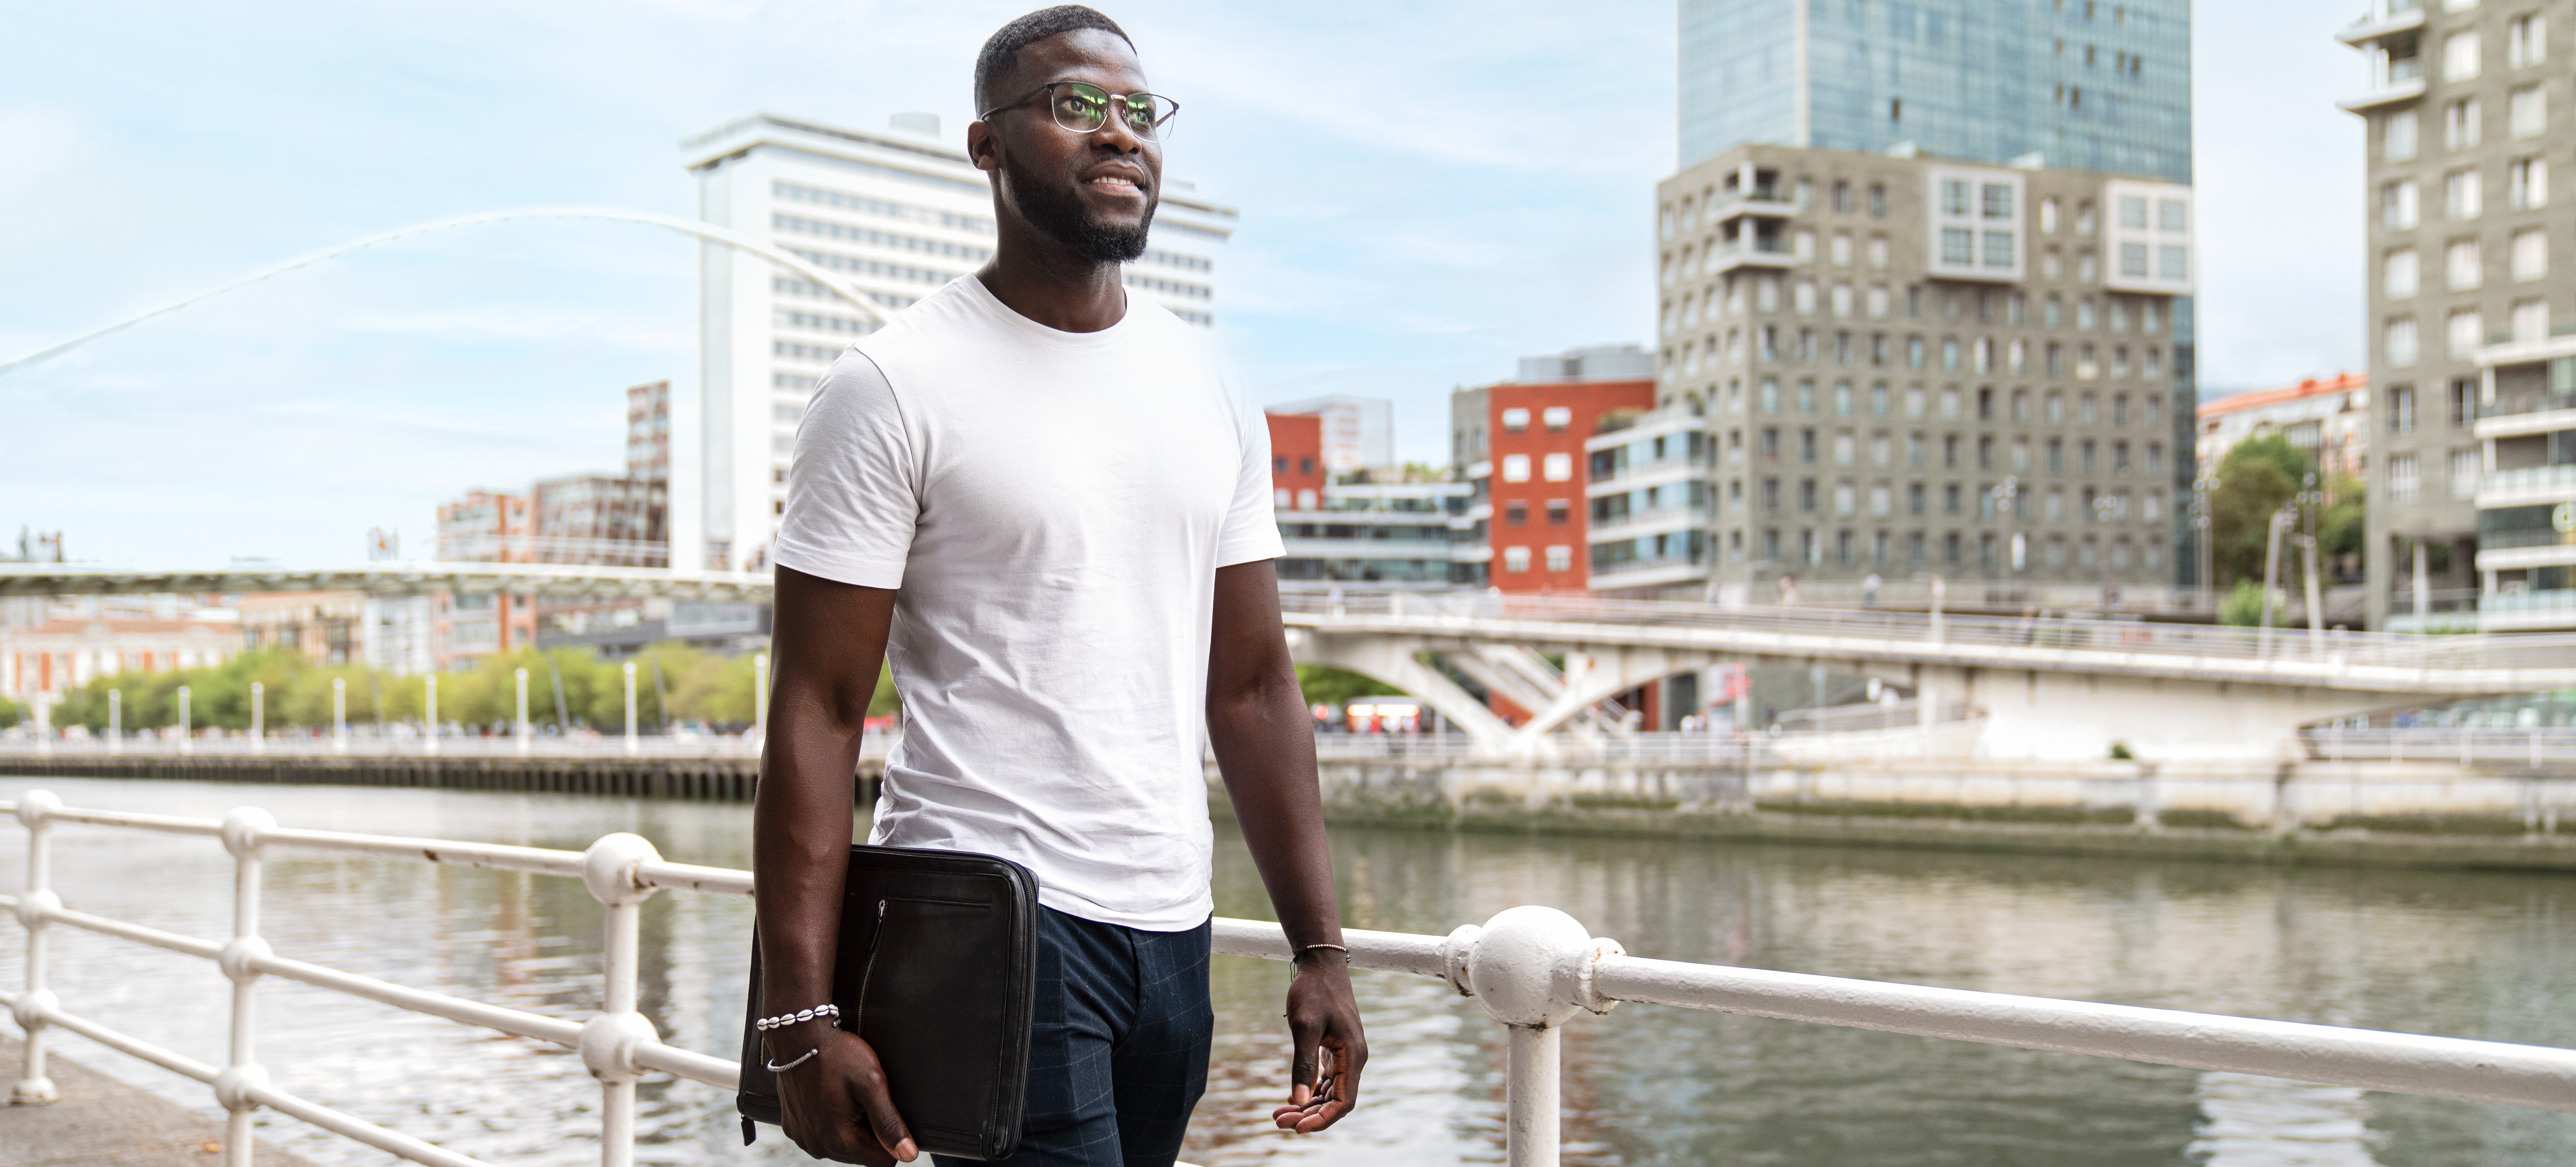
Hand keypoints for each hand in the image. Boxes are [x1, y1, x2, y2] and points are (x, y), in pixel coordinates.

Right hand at [775, 1021, 917, 1163]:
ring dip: (850, 1125)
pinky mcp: (793, 1127)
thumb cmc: (837, 1055)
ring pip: (842, 1145)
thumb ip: (889, 1123)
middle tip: (863, 1097)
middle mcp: (818, 1146)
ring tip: (846, 1095)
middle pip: (862, 1153)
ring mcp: (803, 1138)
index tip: (883, 1108)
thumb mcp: (871, 1084)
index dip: (891, 1137)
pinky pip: (821, 1135)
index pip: (883, 1160)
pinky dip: (830, 1120)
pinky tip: (830, 1097)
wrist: (798, 1036)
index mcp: (840, 1141)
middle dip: (870, 1130)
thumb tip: (908, 1155)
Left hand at [1270, 956, 1366, 1131]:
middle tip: (1279, 1121)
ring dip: (1307, 1106)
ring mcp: (1345, 1055)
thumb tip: (1299, 1101)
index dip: (1323, 1120)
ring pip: (1330, 1093)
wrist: (1320, 965)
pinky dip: (1309, 1091)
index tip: (1297, 1128)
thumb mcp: (1304, 1026)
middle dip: (1309, 1116)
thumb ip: (1303, 1064)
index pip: (1344, 1102)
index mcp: (1353, 1055)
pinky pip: (1326, 1080)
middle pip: (1335, 1101)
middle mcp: (1353, 1059)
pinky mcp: (1335, 1050)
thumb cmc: (1313, 991)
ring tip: (1279, 1114)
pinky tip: (1290, 1098)